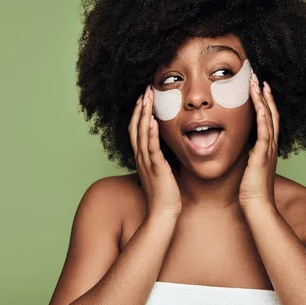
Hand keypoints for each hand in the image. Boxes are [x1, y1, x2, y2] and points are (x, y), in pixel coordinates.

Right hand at [129, 85, 181, 217]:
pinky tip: (152, 119)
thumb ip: (162, 158)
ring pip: (141, 133)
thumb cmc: (165, 195)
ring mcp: (146, 162)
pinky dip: (150, 132)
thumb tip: (169, 148)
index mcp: (142, 158)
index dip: (139, 113)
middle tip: (145, 90)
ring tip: (147, 97)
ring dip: (144, 113)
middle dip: (140, 107)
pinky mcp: (156, 168)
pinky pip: (151, 147)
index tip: (144, 98)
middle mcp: (141, 157)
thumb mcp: (162, 172)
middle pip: (135, 127)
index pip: (136, 130)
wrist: (163, 214)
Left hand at [239, 75, 278, 207]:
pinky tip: (260, 105)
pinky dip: (263, 118)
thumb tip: (241, 147)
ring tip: (258, 84)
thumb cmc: (251, 190)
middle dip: (265, 96)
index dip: (264, 103)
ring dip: (263, 100)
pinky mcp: (263, 156)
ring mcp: (269, 150)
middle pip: (271, 114)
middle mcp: (271, 146)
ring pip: (269, 119)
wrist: (257, 205)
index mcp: (267, 147)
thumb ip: (248, 155)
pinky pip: (264, 133)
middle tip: (259, 79)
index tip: (258, 89)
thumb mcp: (249, 167)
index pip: (268, 119)